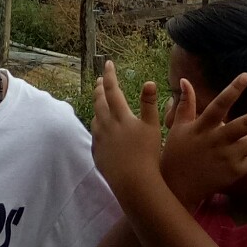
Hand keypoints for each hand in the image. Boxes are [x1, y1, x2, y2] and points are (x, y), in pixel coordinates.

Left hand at [91, 60, 166, 193]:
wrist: (133, 182)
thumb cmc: (147, 154)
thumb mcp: (152, 127)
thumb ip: (149, 103)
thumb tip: (149, 81)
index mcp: (120, 116)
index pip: (112, 89)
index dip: (109, 75)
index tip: (108, 64)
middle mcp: (106, 124)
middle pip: (99, 101)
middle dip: (99, 88)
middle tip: (99, 80)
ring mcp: (99, 139)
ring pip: (95, 117)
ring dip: (97, 105)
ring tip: (100, 101)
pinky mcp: (97, 152)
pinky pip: (95, 134)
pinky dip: (97, 125)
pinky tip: (100, 127)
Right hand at [159, 73, 246, 208]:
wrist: (178, 188)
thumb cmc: (177, 154)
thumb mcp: (178, 127)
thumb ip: (185, 103)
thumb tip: (185, 80)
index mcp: (202, 127)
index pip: (220, 104)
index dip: (234, 89)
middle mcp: (216, 140)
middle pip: (246, 123)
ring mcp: (227, 157)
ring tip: (239, 140)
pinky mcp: (235, 172)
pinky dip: (244, 156)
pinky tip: (229, 161)